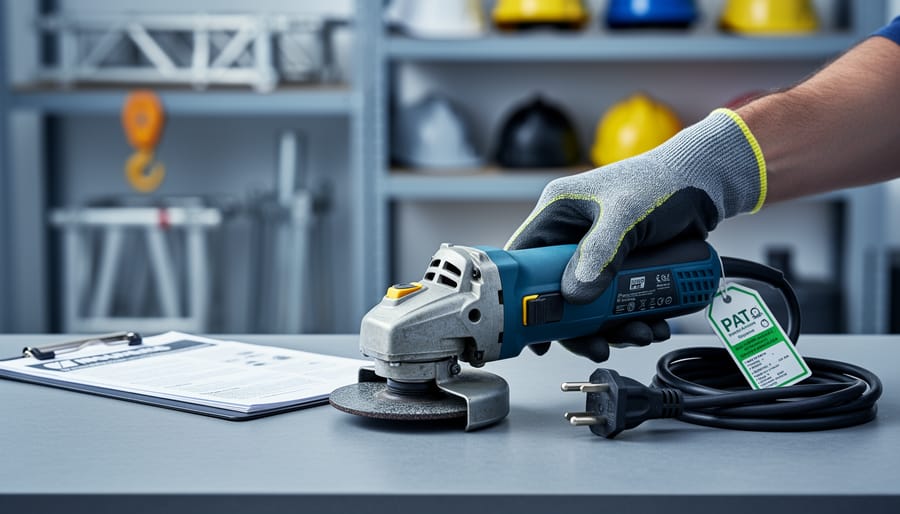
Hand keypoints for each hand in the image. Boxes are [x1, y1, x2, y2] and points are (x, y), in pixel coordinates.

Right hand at [513, 109, 765, 354]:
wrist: (707, 184)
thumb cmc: (664, 182)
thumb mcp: (627, 215)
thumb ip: (600, 252)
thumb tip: (577, 294)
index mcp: (558, 212)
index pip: (525, 259)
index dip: (524, 296)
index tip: (535, 330)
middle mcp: (572, 234)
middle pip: (558, 291)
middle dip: (580, 323)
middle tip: (598, 344)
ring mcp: (596, 253)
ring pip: (590, 303)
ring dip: (612, 326)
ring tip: (639, 333)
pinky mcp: (620, 266)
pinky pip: (615, 301)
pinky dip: (631, 317)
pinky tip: (652, 323)